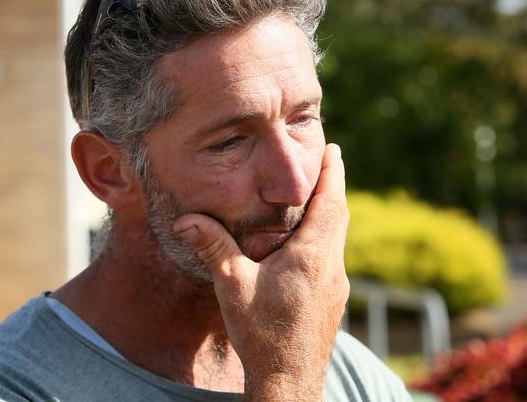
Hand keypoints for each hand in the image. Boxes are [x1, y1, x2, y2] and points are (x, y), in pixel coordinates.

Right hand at [173, 143, 349, 400]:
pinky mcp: (334, 300)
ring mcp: (337, 285)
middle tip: (328, 162)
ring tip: (320, 195)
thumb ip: (213, 248)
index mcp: (312, 256)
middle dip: (334, 186)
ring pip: (340, 237)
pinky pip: (335, 256)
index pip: (330, 202)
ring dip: (332, 212)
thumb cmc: (262, 335)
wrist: (289, 382)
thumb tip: (186, 220)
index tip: (333, 149)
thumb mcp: (233, 287)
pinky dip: (328, 236)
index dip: (332, 173)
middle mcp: (332, 267)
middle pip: (340, 215)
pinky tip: (310, 243)